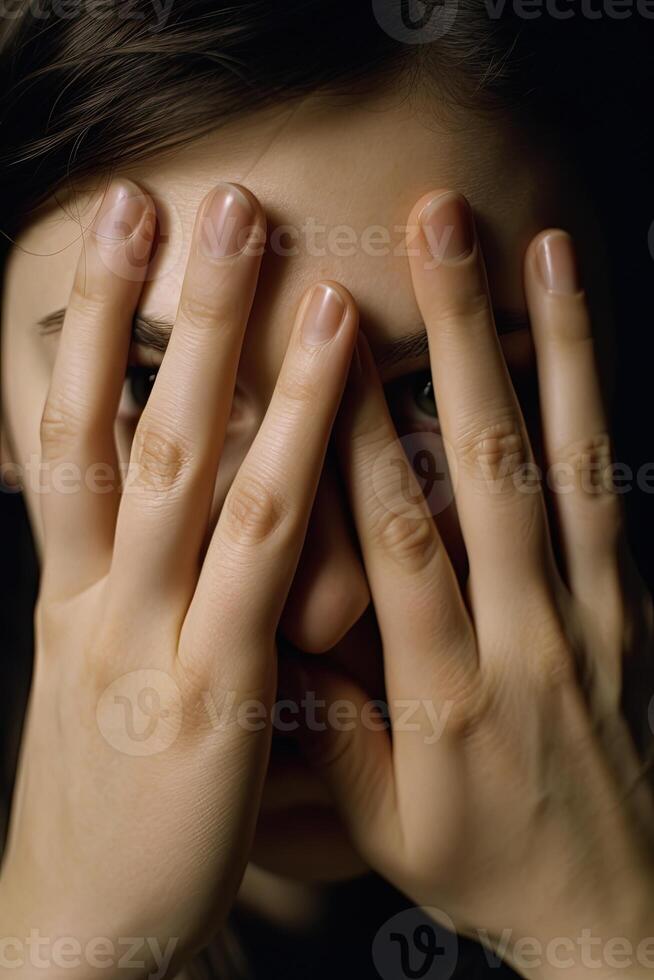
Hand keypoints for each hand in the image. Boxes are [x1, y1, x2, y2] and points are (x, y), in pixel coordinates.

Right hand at [0, 179, 357, 976]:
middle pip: (133, 426)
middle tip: (199, 199)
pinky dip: (310, 468)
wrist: (85, 930)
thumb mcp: (102, 678)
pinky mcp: (216, 695)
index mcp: (72, 592)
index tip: (122, 234)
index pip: (72, 434)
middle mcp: (101, 597)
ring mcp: (154, 640)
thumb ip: (133, 589)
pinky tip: (351, 396)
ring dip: (256, 367)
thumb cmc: (109, 796)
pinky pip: (268, 562)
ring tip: (307, 275)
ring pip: (207, 477)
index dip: (94, 329)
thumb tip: (169, 504)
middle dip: (164, 309)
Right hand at [297, 191, 653, 979]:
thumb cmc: (487, 866)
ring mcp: (590, 613)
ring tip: (535, 245)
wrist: (617, 913)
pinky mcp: (629, 606)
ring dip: (551, 346)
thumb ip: (331, 726)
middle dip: (458, 340)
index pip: (399, 543)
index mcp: (445, 692)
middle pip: (488, 468)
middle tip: (436, 229)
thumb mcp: (387, 824)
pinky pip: (615, 491)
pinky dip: (601, 404)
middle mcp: (524, 636)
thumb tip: (272, 633)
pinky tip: (587, 332)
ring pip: (569, 460)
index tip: (331, 339)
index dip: (358, 435)